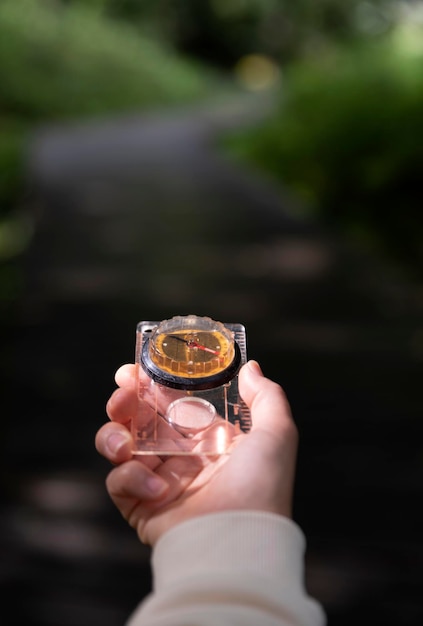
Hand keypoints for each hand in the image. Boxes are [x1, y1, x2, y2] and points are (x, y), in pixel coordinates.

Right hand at [95, 360, 297, 545]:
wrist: (241, 541)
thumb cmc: (260, 486)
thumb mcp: (276, 432)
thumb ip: (266, 395)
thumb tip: (250, 367)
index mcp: (206, 439)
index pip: (170, 403)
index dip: (152, 385)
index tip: (137, 369)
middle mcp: (180, 458)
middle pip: (139, 420)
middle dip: (124, 403)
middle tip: (122, 395)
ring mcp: (159, 483)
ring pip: (119, 447)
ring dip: (113, 436)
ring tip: (123, 444)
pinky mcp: (142, 507)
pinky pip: (119, 483)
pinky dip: (130, 479)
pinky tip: (157, 489)